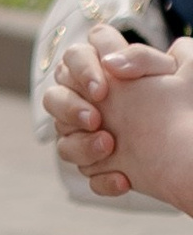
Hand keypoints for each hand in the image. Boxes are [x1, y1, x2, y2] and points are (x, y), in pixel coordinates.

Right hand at [47, 25, 192, 208]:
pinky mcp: (100, 165)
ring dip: (82, 144)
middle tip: (95, 119)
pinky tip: (124, 179)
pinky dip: (102, 178)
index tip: (104, 89)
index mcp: (102, 70)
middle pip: (55, 96)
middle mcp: (87, 100)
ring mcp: (88, 134)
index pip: (75, 56)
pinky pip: (87, 173)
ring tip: (110, 146)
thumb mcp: (172, 71)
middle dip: (70, 107)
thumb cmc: (183, 99)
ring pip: (62, 138)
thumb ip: (143, 56)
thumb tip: (113, 63)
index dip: (82, 69)